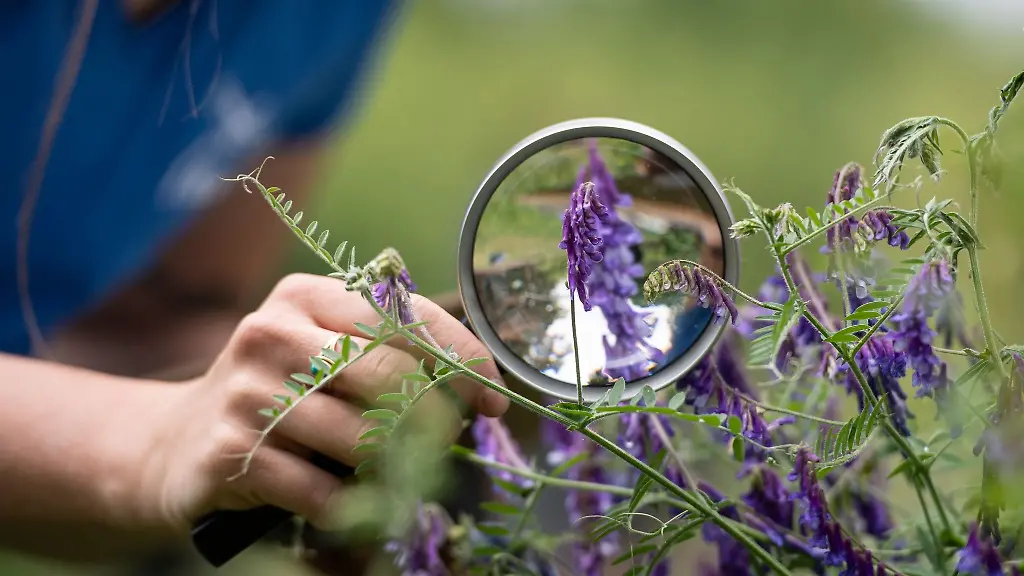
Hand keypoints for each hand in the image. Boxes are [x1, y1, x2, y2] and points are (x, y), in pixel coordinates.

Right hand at [134, 273, 508, 534]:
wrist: (173, 445)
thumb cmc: (273, 395)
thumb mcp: (320, 353)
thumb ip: (384, 353)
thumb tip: (474, 383)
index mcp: (304, 297)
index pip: (402, 317)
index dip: (460, 357)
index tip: (493, 395)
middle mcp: (272, 334)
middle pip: (390, 377)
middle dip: (434, 419)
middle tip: (444, 443)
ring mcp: (247, 393)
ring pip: (363, 438)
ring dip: (392, 468)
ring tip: (390, 474)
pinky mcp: (230, 452)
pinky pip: (322, 489)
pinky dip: (348, 505)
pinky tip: (345, 502)